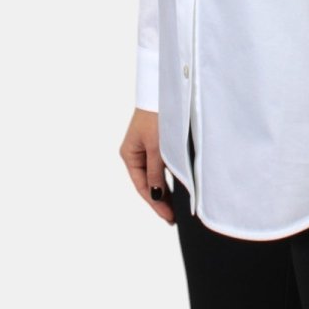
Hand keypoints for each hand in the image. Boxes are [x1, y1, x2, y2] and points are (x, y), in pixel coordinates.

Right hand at [119, 108, 175, 225]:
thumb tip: (157, 196)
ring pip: (156, 175)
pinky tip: (178, 187)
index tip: (168, 218)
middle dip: (160, 200)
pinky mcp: (157, 142)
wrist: (164, 89)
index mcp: (129, 154)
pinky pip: (162, 165)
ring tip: (177, 208)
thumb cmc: (157, 115)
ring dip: (166, 189)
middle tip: (173, 218)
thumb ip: (156, 172)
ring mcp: (146, 147)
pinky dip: (169, 176)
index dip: (156, 203)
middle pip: (148, 182)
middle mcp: (136, 152)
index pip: (142, 186)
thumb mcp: (157, 147)